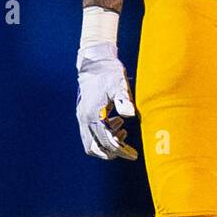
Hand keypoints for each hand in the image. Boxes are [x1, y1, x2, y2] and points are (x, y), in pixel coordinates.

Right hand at [76, 42, 138, 158]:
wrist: (94, 61)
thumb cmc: (109, 72)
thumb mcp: (119, 84)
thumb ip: (124, 100)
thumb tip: (131, 114)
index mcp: (93, 114)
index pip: (107, 141)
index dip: (121, 151)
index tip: (134, 155)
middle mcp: (85, 119)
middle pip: (96, 148)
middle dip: (113, 152)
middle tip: (129, 151)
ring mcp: (82, 117)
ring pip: (92, 143)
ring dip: (108, 144)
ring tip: (124, 132)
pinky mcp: (84, 114)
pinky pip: (91, 134)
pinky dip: (104, 135)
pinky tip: (118, 124)